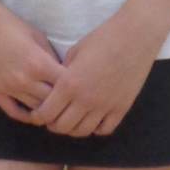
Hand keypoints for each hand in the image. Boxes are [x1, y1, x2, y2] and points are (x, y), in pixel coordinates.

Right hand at [0, 0, 66, 125]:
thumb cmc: (8, 22)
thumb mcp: (36, 35)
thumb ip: (51, 57)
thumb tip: (63, 74)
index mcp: (38, 63)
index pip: (66, 86)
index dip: (76, 87)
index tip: (81, 88)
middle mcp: (25, 80)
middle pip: (53, 102)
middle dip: (64, 102)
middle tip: (71, 102)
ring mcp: (8, 88)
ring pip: (36, 110)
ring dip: (47, 110)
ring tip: (57, 109)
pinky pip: (15, 112)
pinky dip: (27, 116)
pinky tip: (35, 114)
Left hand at [23, 8, 159, 136]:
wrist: (133, 39)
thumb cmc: (101, 39)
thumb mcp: (75, 52)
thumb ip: (63, 72)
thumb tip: (58, 86)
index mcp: (69, 84)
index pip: (48, 112)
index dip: (39, 117)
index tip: (37, 115)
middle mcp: (86, 100)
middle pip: (64, 126)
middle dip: (53, 125)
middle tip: (51, 121)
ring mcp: (105, 107)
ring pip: (84, 131)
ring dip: (73, 130)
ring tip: (69, 122)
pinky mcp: (121, 109)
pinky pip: (105, 129)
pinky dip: (95, 129)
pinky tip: (91, 121)